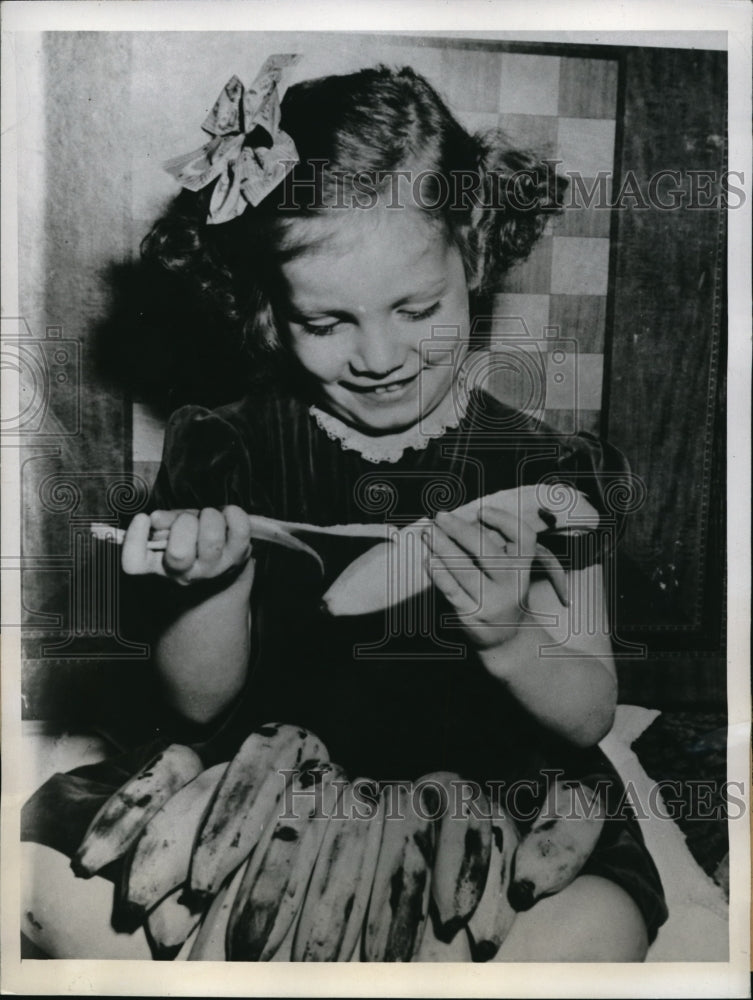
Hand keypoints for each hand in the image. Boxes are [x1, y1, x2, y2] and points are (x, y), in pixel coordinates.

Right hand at [121, 506, 252, 585]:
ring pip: (211, 540)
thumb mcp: (173, 529)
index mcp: (160, 565)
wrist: (223, 566)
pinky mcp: (238, 557)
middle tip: (189, 519)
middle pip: (179, 553)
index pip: (135, 564)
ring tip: (210, 516)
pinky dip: (234, 514)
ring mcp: (214, 569)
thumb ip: (165, 521)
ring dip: (210, 517)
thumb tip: (156, 518)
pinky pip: (239, 531)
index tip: (142, 518)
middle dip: (184, 524)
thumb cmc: (192, 540)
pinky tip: (228, 514)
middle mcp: (186, 573)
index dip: (135, 540)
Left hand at [421, 507, 567, 650]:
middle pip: (488, 551)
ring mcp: (492, 602)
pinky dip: (438, 574)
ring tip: (428, 533)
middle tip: (441, 516)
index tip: (480, 510)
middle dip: (461, 530)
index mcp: (524, 567)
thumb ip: (495, 545)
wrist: (505, 637)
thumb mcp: (509, 570)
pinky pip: (452, 591)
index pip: (523, 537)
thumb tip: (460, 519)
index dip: (503, 520)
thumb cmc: (500, 591)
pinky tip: (428, 560)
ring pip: (465, 570)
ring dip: (443, 547)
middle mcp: (512, 584)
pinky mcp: (471, 615)